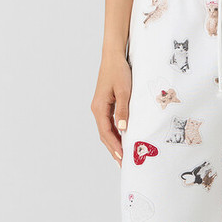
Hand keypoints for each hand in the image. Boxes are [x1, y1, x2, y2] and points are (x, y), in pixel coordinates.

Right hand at [91, 52, 131, 166]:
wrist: (113, 56)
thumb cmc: (118, 71)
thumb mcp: (124, 91)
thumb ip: (123, 111)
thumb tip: (123, 129)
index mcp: (99, 108)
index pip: (106, 133)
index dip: (115, 147)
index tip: (123, 158)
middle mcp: (97, 109)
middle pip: (105, 135)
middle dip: (114, 150)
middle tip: (123, 165)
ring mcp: (101, 108)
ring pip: (107, 131)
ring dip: (114, 144)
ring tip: (123, 157)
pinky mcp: (106, 105)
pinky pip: (109, 124)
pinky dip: (115, 135)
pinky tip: (122, 141)